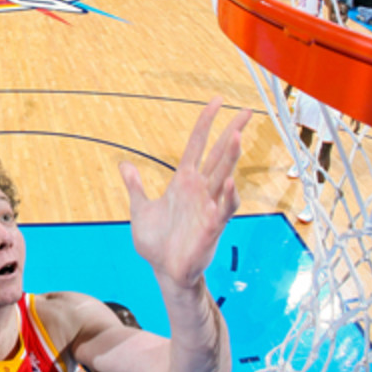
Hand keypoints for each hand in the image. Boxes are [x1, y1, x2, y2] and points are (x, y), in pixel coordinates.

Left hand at [119, 98, 249, 289]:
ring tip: (237, 136)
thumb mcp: (140, 208)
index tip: (217, 101)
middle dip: (232, 132)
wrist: (163, 271)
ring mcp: (207, 207)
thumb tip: (125, 164)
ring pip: (223, 176)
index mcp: (184, 181)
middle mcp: (200, 190)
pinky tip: (229, 183)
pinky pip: (222, 210)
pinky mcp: (210, 228)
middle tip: (246, 111)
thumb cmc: (157, 242)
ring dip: (230, 157)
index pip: (197, 144)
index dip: (206, 122)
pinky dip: (226, 197)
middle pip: (219, 155)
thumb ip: (135, 186)